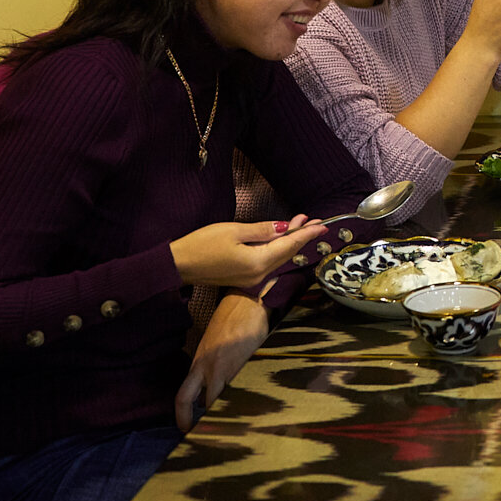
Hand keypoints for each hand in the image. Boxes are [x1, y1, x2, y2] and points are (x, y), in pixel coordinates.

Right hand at [168, 217, 318, 287]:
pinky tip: (280, 237)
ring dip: (289, 241)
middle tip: (315, 221)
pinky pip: (267, 262)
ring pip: (278, 257)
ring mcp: (250, 278)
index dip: (307, 234)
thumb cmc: (201, 245)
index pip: (289, 245)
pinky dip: (276, 248)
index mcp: (257, 263)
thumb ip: (263, 230)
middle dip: (301, 236)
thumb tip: (284, 228)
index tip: (322, 225)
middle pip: (286, 253)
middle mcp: (258, 274)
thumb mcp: (234, 230)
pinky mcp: (243, 277)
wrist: (178, 265)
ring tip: (302, 224)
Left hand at [175, 293, 268, 429]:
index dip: (181, 415)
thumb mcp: (215, 345)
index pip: (183, 395)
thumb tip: (214, 390)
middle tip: (200, 436)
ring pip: (216, 399)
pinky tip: (250, 408)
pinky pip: (239, 390)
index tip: (186, 428)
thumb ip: (211, 366)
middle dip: (193, 422)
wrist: (249, 301)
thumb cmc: (233, 320)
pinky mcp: (245, 364)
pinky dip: (241, 401)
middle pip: (189, 400)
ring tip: (231, 428)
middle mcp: (207, 366)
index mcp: (199, 362)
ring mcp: (225, 366)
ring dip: (221, 414)